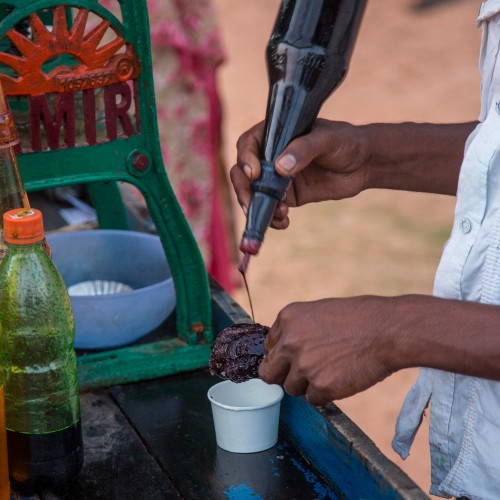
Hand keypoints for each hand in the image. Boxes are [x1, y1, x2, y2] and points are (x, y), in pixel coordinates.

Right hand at [230, 119, 368, 229]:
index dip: (246, 159)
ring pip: (254, 194)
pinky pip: (271, 209)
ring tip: (278, 214)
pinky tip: (284, 222)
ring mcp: (277, 178)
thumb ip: (304, 150)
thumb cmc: (345, 142)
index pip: (248, 144)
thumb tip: (280, 168)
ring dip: (258, 207)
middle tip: (251, 204)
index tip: (255, 173)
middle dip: (244, 190)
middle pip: (243, 173)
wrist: (364, 164)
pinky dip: (272, 218)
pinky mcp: (287, 196)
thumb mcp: (326, 140)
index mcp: (276, 135)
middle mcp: (271, 156)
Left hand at [258, 296, 396, 404]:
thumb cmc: (359, 318)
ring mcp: (303, 365)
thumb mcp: (319, 312)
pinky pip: (313, 399)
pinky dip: (326, 394)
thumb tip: (282, 353)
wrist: (388, 330)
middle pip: (270, 373)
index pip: (269, 348)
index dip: (281, 357)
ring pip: (291, 388)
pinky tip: (342, 377)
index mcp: (287, 318)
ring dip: (307, 385)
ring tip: (332, 370)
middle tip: (302, 376)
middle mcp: (289, 341)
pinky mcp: (320, 386)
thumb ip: (297, 330)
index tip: (292, 360)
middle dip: (284, 376)